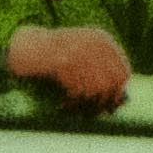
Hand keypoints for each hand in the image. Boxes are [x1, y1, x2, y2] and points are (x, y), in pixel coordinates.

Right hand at [5, 24, 132, 112]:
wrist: (28, 46)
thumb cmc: (57, 56)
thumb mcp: (83, 55)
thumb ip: (100, 73)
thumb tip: (117, 103)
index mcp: (102, 39)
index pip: (123, 71)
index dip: (119, 91)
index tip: (112, 105)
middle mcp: (93, 43)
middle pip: (111, 83)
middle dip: (104, 102)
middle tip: (95, 113)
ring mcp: (78, 51)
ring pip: (95, 91)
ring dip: (86, 105)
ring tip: (77, 110)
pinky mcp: (63, 61)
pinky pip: (76, 91)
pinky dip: (72, 102)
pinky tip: (64, 105)